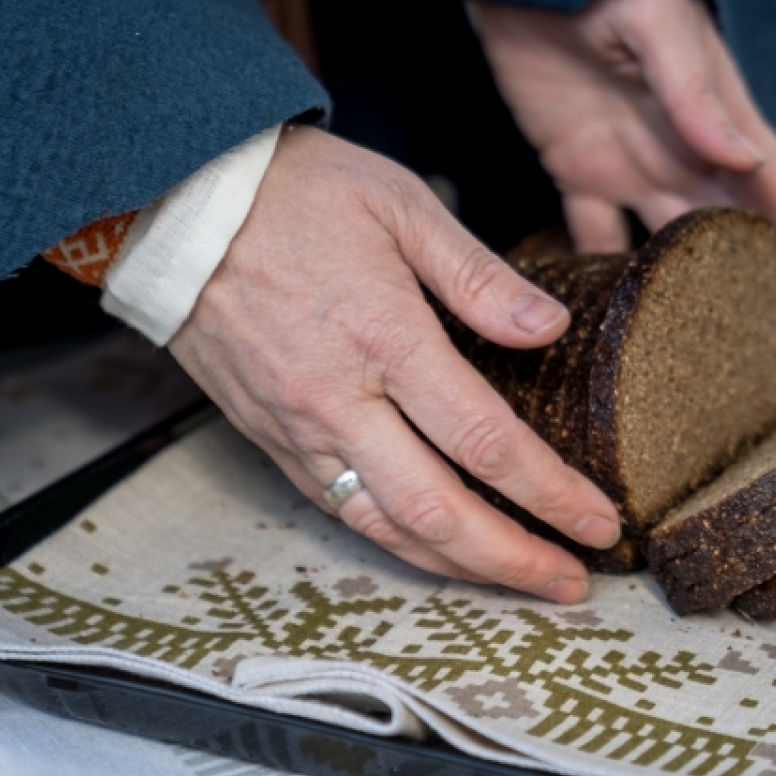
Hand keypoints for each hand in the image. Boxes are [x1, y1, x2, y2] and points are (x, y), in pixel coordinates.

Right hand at [169, 125, 621, 602]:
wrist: (175, 205)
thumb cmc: (293, 192)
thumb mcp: (400, 204)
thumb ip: (479, 274)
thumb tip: (550, 326)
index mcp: (385, 339)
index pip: (484, 442)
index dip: (551, 492)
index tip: (600, 520)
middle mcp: (339, 402)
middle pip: (439, 511)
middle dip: (514, 558)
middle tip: (574, 583)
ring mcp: (298, 430)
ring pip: (386, 529)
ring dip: (461, 568)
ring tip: (522, 582)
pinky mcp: (270, 440)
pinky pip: (341, 513)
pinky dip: (400, 546)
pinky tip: (442, 553)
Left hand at [471, 0, 775, 377]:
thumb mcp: (660, 29)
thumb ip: (698, 95)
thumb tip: (743, 160)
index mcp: (724, 126)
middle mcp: (688, 156)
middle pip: (741, 250)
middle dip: (772, 311)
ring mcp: (635, 166)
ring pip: (676, 258)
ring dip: (696, 313)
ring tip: (717, 375)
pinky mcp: (578, 166)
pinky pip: (595, 236)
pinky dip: (603, 280)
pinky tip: (612, 327)